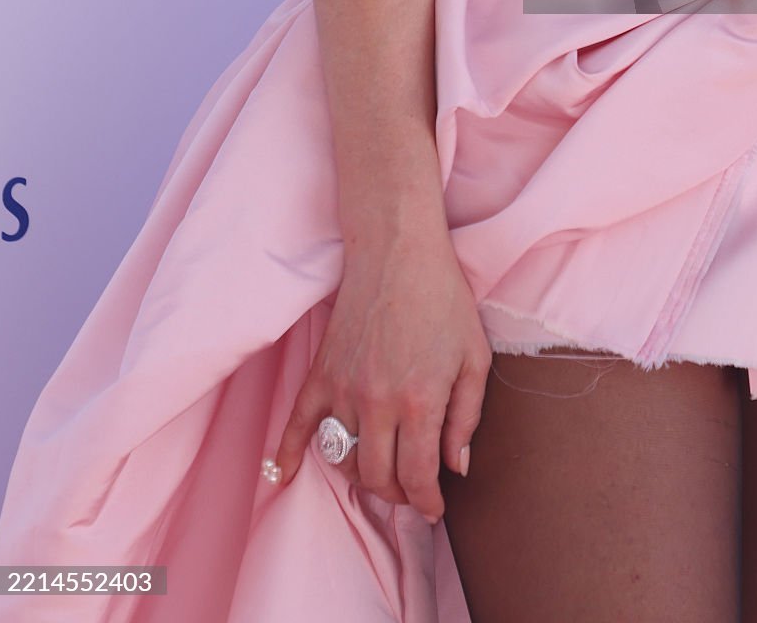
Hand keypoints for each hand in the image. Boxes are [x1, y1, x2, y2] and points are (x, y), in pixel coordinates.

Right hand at [262, 226, 492, 522]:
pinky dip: (286, 454)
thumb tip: (456, 467)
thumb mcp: (474, 357)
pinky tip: (282, 475)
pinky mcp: (320, 374)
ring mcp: (342, 390)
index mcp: (419, 403)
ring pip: (343, 459)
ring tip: (380, 472)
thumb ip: (466, 418)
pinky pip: (296, 424)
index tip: (434, 507)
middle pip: (377, 478)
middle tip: (411, 490)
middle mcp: (376, 403)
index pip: (415, 478)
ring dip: (362, 476)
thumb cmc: (443, 299)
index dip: (426, 502)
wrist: (398, 250)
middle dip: (397, 494)